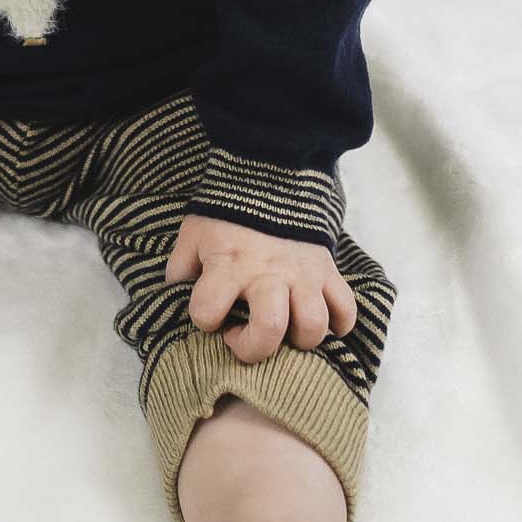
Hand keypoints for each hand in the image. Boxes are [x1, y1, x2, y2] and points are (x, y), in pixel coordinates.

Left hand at [163, 213, 357, 362]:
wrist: (269, 174)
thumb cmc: (226, 213)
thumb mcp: (193, 235)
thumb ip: (181, 268)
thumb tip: (174, 296)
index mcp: (228, 265)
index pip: (207, 311)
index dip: (204, 319)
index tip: (210, 314)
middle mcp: (267, 274)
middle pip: (269, 329)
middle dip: (254, 347)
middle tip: (245, 336)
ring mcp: (302, 274)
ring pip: (313, 325)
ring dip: (299, 339)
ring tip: (285, 329)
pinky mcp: (327, 270)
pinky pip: (346, 309)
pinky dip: (339, 324)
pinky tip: (320, 322)